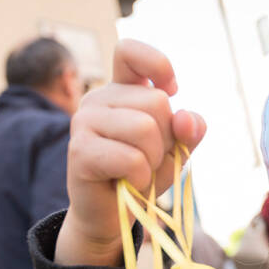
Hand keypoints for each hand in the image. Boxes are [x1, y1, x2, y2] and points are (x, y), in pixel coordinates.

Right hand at [55, 40, 206, 266]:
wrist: (111, 216)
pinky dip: (142, 177)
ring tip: (138, 172)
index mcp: (121, 91)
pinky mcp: (79, 151)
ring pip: (145, 129)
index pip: (130, 51)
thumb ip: (189, 130)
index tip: (172, 90)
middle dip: (167, 139)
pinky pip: (132, 159)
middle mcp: (98, 99)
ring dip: (154, 160)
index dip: (157, 65)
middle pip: (156, 102)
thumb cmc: (142, 176)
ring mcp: (84, 122)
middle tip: (149, 159)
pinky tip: (129, 183)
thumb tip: (187, 118)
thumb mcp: (175, 150)